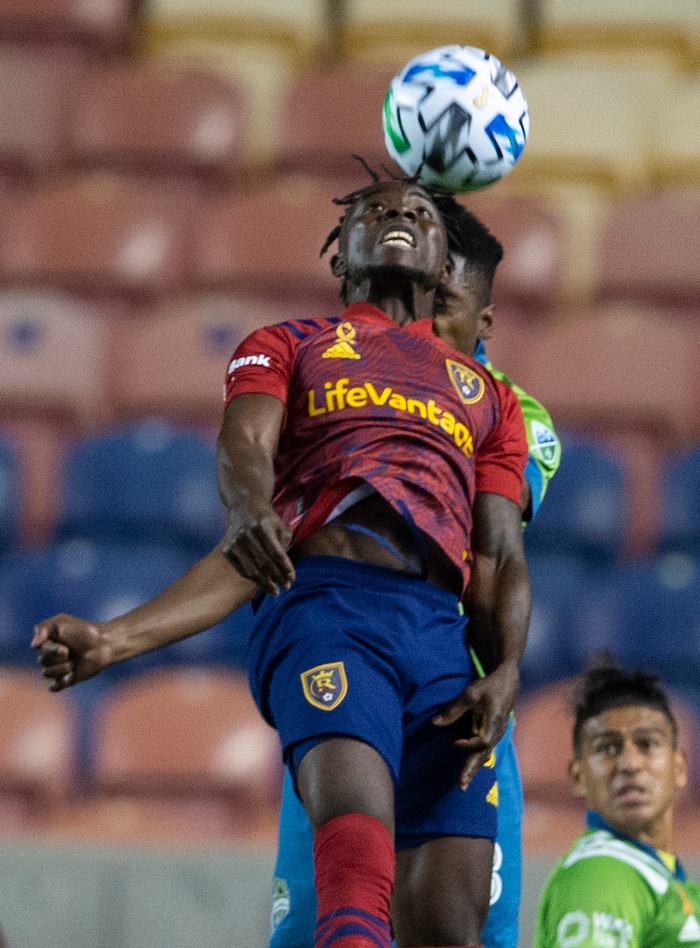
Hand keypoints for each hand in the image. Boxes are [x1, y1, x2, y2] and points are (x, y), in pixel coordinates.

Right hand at [31, 615, 113, 691]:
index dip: (52, 651)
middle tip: (70, 653)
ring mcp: (59, 668)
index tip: (65, 648)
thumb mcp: (61, 621)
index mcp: (48, 642)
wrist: (103, 643)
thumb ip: (42, 628)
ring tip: (74, 663)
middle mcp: (51, 656)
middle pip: (42, 662)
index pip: (40, 650)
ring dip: (60, 669)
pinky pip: (54, 687)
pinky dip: (57, 685)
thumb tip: (33, 646)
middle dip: (57, 659)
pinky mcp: (67, 679)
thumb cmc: (83, 630)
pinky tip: (67, 679)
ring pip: (46, 674)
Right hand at [221, 505, 294, 595]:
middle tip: (287, 587)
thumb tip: (286, 571)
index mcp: (263, 526)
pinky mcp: (227, 550)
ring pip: (252, 570)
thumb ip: (284, 546)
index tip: (292, 578)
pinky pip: (242, 570)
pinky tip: (262, 584)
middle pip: (265, 562)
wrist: (245, 507)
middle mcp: (247, 534)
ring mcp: (235, 542)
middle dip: (277, 577)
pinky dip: (253, 579)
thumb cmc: (267, 519)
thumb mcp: (280, 526)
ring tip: (275, 591)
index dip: (285, 567)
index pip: (276, 551)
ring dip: (265, 583)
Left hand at [432, 661, 519, 790]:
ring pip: (486, 755)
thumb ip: (454, 709)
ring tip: (463, 783)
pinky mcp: (496, 734)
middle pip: (484, 754)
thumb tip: (434, 723)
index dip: (469, 745)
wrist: (508, 682)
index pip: (483, 740)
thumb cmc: (488, 686)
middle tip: (461, 785)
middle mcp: (498, 731)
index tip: (455, 743)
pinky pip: (486, 750)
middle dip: (472, 769)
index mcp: (494, 721)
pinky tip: (470, 770)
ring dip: (474, 769)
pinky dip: (477, 761)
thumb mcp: (470, 693)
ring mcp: (498, 734)